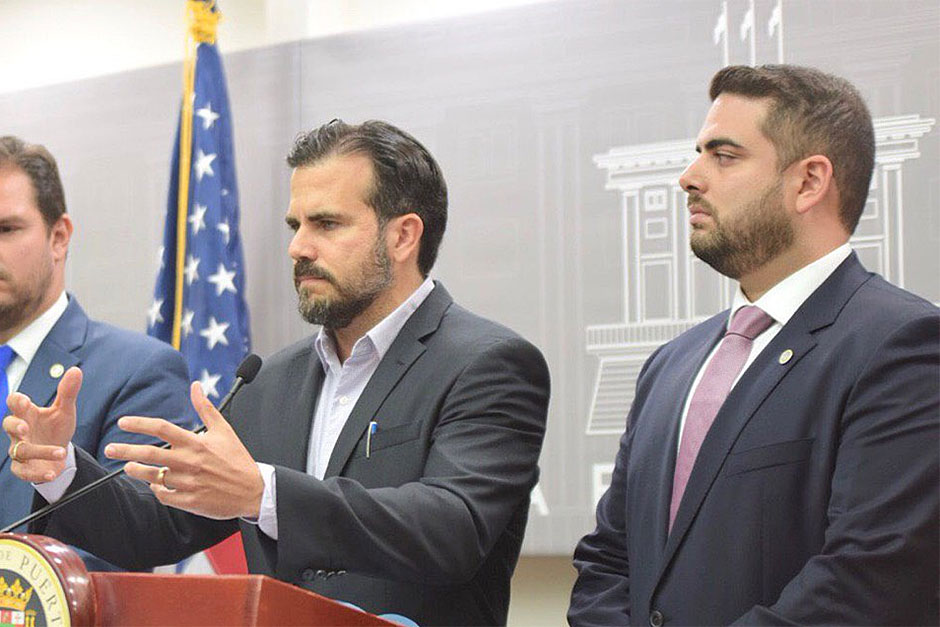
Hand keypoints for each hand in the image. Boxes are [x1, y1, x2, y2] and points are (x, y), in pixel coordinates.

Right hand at [2, 367, 80, 482]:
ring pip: (20, 450)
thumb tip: (76, 370)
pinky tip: (51, 474)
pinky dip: (37, 474)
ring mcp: (20, 449)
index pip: (15, 403)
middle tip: (25, 427)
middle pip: (7, 425)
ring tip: (60, 451)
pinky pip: (23, 472)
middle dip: (14, 426)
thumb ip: (68, 392)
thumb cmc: (57, 428)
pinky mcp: (24, 468)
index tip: (25, 401)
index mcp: (27, 413)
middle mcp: (20, 431)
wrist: (60, 454)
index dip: (16, 402)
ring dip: (39, 451)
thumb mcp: (65, 410)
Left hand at [104, 381, 263, 519]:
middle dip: (126, 450)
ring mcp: (188, 482)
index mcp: (196, 443)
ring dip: (136, 471)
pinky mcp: (189, 501)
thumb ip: (205, 408)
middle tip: (110, 448)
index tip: (123, 423)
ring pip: (153, 476)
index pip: (162, 428)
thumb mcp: (224, 430)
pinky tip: (155, 485)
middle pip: (150, 453)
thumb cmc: (237, 459)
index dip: (139, 424)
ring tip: (127, 467)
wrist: (253, 490)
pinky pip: (164, 495)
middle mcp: (189, 462)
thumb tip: (195, 387)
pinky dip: (157, 489)